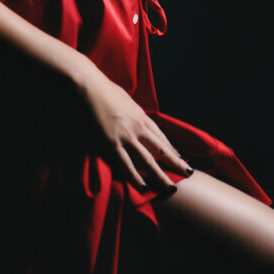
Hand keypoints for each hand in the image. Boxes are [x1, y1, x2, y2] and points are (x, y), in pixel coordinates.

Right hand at [75, 62, 192, 190]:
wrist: (86, 84)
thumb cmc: (100, 88)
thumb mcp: (122, 98)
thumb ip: (128, 110)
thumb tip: (130, 113)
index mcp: (140, 115)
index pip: (160, 136)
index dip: (171, 148)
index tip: (179, 158)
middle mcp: (137, 127)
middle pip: (161, 149)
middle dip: (175, 163)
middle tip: (188, 175)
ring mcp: (126, 136)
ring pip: (148, 161)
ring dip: (161, 176)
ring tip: (171, 189)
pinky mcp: (111, 144)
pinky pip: (126, 165)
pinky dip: (136, 177)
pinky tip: (144, 187)